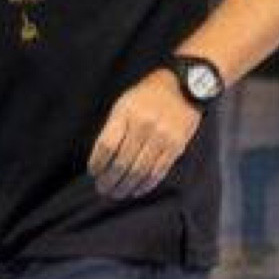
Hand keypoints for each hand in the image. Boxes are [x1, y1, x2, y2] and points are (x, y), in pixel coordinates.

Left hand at [87, 70, 200, 200]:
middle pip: (121, 162)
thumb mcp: (124, 103)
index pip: (106, 145)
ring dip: (125, 186)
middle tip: (102, 189)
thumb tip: (101, 158)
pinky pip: (158, 171)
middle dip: (109, 180)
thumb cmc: (148, 96)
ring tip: (116, 193)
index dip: (97, 163)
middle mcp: (144, 125)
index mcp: (126, 113)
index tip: (93, 172)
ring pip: (139, 170)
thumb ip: (113, 128)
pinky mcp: (176, 146)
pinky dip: (145, 185)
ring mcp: (162, 137)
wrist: (184, 86)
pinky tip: (136, 190)